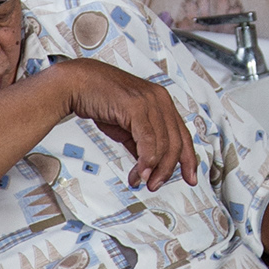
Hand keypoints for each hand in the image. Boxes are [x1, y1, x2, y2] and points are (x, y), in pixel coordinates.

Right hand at [57, 61, 196, 190]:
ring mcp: (150, 101)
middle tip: (155, 185)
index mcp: (162, 102)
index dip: (189, 159)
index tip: (190, 177)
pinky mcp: (136, 106)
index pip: (183, 135)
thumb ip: (140, 142)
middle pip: (175, 143)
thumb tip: (148, 164)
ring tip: (143, 181)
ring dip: (154, 169)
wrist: (77, 83)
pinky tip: (139, 172)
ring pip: (163, 144)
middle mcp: (160, 99)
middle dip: (167, 170)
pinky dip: (146, 161)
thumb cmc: (100, 98)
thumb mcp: (126, 124)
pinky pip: (148, 140)